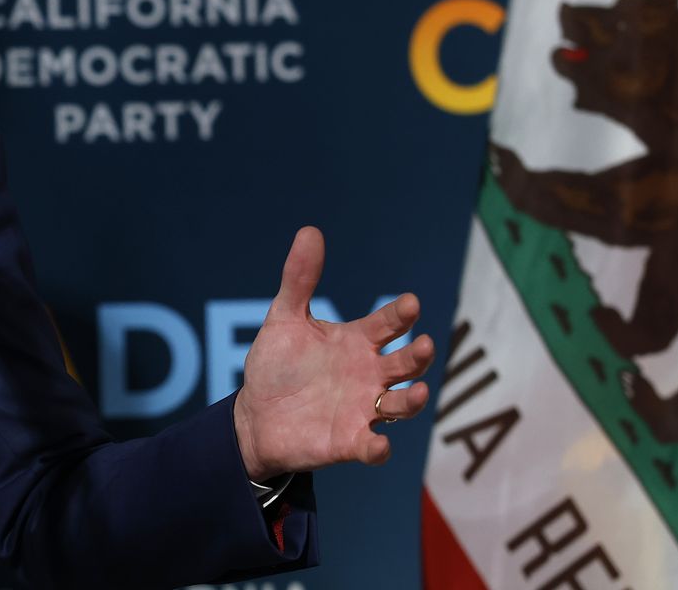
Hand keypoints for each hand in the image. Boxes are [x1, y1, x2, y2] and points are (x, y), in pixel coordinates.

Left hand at [233, 227, 434, 481]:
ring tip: (417, 393)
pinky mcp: (349, 442)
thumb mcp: (284, 319)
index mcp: (357, 341)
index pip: (388, 324)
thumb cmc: (277, 365)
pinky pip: (372, 447)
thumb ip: (299, 279)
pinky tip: (377, 445)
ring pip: (401, 405)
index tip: (410, 304)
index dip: (400, 315)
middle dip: (417, 356)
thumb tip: (309, 230)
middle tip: (422, 345)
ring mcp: (363, 409)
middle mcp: (369, 374)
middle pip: (405, 364)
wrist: (255, 415)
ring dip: (412, 400)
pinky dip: (378, 448)